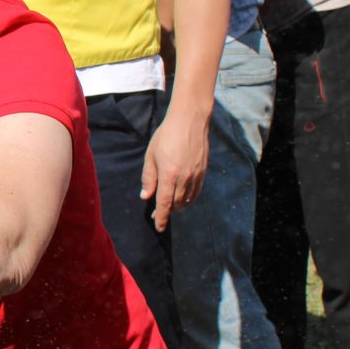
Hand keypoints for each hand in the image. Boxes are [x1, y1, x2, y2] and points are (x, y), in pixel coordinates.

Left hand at [141, 105, 208, 232]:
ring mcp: (196, 175)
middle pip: (176, 204)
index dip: (162, 217)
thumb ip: (149, 178)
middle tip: (158, 213)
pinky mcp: (203, 171)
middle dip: (167, 212)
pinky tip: (182, 198)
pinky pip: (196, 192)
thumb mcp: (151, 156)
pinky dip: (189, 199)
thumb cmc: (166, 136)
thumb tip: (146, 196)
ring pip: (187, 199)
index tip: (159, 227)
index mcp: (169, 174)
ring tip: (169, 206)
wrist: (189, 121)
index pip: (165, 203)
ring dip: (178, 206)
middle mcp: (185, 177)